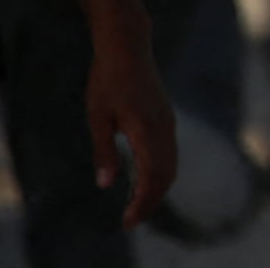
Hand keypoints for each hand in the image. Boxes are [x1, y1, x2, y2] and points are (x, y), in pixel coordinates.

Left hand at [87, 33, 177, 229]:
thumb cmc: (107, 79)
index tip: (128, 223)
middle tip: (131, 220)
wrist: (128, 46)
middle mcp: (163, 128)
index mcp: (146, 129)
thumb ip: (104, 151)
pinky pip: (170, 153)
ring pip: (171, 164)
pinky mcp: (166, 118)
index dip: (142, 203)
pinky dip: (162, 172)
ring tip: (138, 205)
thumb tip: (106, 185)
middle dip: (151, 201)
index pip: (151, 177)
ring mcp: (168, 122)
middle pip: (166, 175)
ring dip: (158, 188)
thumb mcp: (97, 117)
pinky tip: (146, 178)